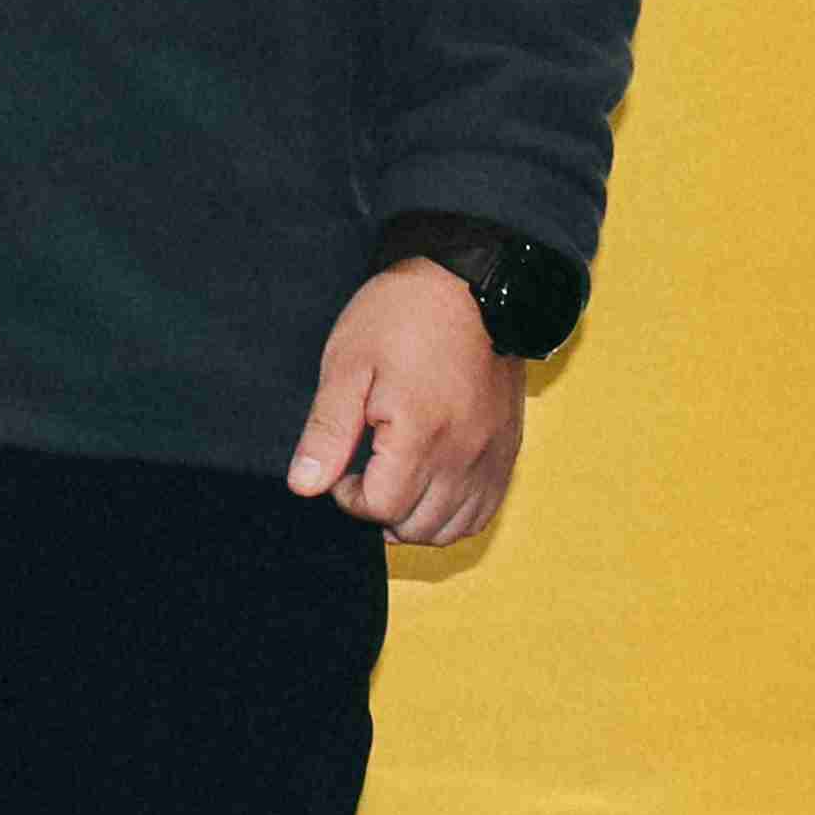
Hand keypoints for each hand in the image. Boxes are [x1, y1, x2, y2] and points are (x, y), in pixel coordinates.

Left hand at [288, 263, 523, 544]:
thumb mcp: (348, 365)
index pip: (382, 509)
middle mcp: (464, 456)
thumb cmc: (402, 317)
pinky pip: (485, 512)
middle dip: (381, 512)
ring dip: (417, 519)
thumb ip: (327, 431)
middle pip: (418, 528)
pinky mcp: (508, 451)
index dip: (350, 498)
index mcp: (421, 435)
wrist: (471, 285)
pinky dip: (454, 514)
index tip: (342, 468)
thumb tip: (305, 485)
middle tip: (364, 472)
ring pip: (454, 529)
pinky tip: (430, 486)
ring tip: (395, 480)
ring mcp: (492, 457)